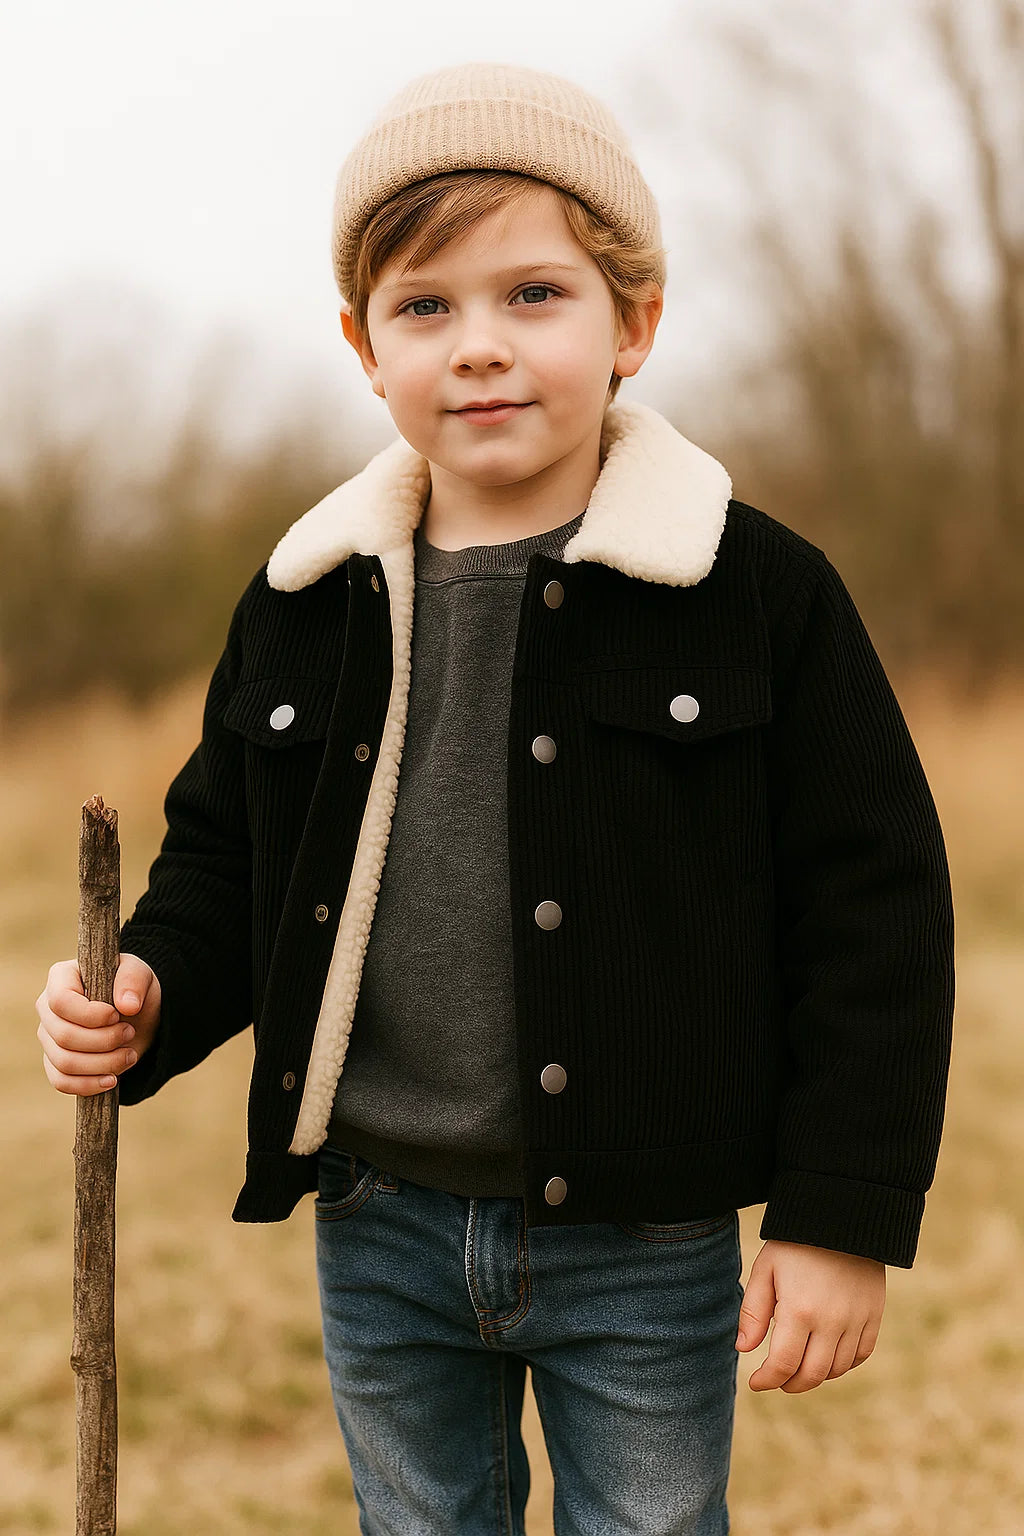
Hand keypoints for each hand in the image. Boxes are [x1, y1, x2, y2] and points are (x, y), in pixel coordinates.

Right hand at [37, 953, 160, 1094]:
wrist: (137, 1017)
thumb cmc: (131, 989)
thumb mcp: (140, 975)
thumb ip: (134, 981)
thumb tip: (128, 1005)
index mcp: (61, 978)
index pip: (60, 1001)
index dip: (89, 1015)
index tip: (117, 1015)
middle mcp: (47, 1008)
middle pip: (63, 1036)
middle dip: (104, 1041)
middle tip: (130, 1033)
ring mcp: (48, 1037)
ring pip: (64, 1062)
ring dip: (103, 1064)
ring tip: (129, 1055)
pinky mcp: (55, 1062)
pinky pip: (61, 1081)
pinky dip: (88, 1085)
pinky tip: (112, 1080)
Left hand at [736, 1238, 884, 1390]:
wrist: (841, 1216)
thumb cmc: (795, 1243)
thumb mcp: (765, 1270)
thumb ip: (753, 1312)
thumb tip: (744, 1350)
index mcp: (799, 1310)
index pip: (783, 1365)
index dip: (767, 1381)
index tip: (756, 1382)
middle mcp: (831, 1322)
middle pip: (811, 1375)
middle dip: (790, 1384)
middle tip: (777, 1379)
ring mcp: (857, 1320)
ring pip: (836, 1369)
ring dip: (815, 1375)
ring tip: (799, 1365)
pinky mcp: (874, 1315)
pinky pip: (860, 1355)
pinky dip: (842, 1364)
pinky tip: (826, 1356)